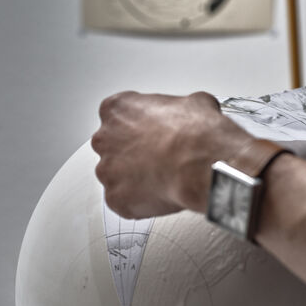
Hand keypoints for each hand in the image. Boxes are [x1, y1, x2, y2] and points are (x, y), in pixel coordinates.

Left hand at [91, 90, 250, 218]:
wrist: (201, 164)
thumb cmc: (196, 133)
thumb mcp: (195, 103)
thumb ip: (180, 108)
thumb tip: (192, 113)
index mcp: (117, 109)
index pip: (119, 115)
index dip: (139, 125)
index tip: (154, 131)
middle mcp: (105, 139)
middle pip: (113, 147)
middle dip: (133, 153)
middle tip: (159, 156)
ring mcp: (107, 171)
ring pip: (117, 176)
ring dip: (135, 178)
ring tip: (164, 177)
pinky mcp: (115, 199)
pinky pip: (125, 201)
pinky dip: (141, 201)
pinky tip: (163, 193)